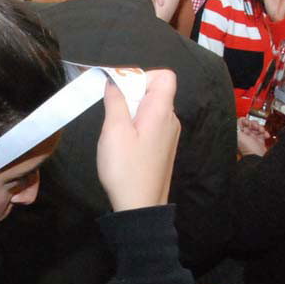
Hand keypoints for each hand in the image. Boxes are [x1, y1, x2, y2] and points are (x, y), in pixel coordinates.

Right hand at [97, 69, 180, 211]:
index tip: (120, 90)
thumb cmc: (126, 169)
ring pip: (151, 109)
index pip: (165, 76)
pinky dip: (136, 125)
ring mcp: (169, 135)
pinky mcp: (163, 148)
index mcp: (162, 111)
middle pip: (156, 91)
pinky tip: (123, 143)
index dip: (142, 76)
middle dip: (132, 93)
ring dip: (132, 111)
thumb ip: (115, 101)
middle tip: (113, 112)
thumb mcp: (114, 131)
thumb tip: (114, 80)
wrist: (140, 208)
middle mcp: (171, 120)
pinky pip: (151, 125)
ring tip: (116, 130)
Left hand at [237, 117, 268, 156]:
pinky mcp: (259, 141)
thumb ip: (237, 129)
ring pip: (256, 128)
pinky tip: (266, 135)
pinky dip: (265, 133)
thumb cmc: (249, 150)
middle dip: (254, 124)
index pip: (240, 124)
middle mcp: (245, 136)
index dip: (244, 121)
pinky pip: (262, 134)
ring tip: (262, 131)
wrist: (259, 157)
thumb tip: (236, 122)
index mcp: (239, 135)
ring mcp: (253, 138)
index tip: (248, 122)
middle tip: (256, 126)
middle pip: (249, 125)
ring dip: (261, 128)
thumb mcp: (241, 138)